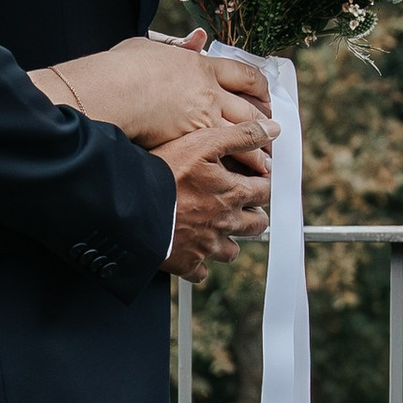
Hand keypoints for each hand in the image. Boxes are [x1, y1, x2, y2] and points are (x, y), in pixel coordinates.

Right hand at [40, 35, 273, 148]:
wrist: (108, 93)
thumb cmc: (121, 70)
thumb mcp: (149, 48)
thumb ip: (177, 46)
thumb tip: (197, 38)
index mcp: (200, 68)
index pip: (243, 75)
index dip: (258, 87)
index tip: (264, 96)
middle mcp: (209, 94)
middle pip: (250, 109)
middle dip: (264, 124)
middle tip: (273, 135)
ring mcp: (203, 119)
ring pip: (243, 138)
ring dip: (257, 154)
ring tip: (265, 167)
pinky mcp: (191, 143)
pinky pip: (224, 157)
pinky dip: (237, 168)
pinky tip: (243, 179)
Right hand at [161, 125, 272, 282]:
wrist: (130, 208)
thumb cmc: (163, 174)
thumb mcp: (204, 142)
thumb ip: (241, 136)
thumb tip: (272, 130)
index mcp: (233, 194)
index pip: (264, 190)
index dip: (262, 184)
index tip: (256, 181)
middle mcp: (225, 222)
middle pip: (256, 224)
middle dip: (253, 214)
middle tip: (244, 207)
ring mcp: (206, 245)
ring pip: (231, 250)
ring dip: (230, 241)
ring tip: (220, 230)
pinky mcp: (186, 262)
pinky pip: (201, 272)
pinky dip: (199, 265)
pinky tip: (192, 253)